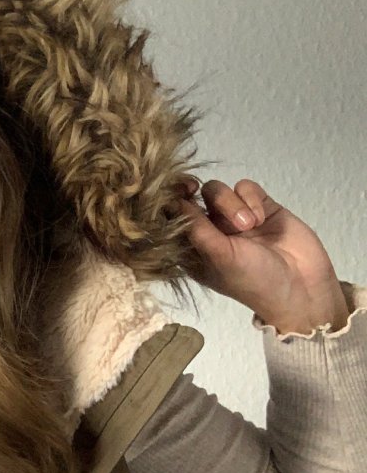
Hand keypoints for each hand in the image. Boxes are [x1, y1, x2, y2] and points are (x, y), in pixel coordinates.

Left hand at [173, 177, 347, 332]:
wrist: (302, 286)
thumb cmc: (253, 280)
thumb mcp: (219, 258)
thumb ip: (196, 229)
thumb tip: (173, 202)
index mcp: (194, 249)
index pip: (172, 219)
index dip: (170, 203)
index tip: (177, 194)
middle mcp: (211, 232)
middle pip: (195, 198)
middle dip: (206, 201)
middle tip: (210, 204)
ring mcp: (235, 218)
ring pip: (218, 190)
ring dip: (231, 204)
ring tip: (248, 226)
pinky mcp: (260, 206)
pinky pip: (245, 187)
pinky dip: (250, 198)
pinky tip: (261, 218)